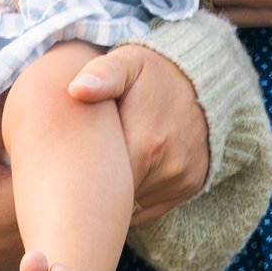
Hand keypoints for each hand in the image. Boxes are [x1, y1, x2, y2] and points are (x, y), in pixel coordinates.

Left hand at [64, 41, 210, 220]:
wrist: (203, 79)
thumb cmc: (152, 72)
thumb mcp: (127, 63)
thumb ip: (102, 75)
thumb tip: (76, 89)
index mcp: (145, 141)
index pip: (100, 179)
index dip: (80, 172)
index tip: (69, 160)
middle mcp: (168, 167)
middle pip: (116, 194)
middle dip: (98, 181)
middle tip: (83, 162)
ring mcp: (181, 179)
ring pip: (132, 201)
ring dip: (118, 188)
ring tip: (108, 162)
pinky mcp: (190, 185)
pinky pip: (150, 207)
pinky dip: (136, 194)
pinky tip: (127, 172)